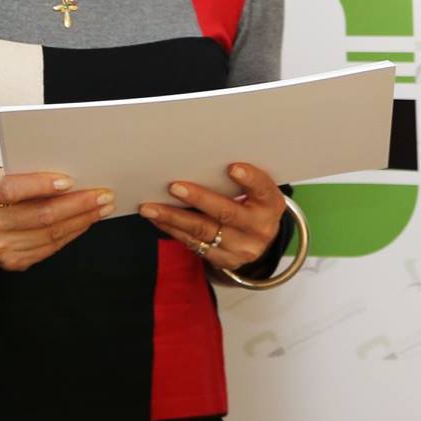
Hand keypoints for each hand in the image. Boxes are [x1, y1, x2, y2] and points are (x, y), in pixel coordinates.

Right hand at [0, 171, 113, 278]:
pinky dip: (73, 232)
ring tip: (103, 206)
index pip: (13, 189)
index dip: (41, 184)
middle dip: (79, 204)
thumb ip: (24, 174)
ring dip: (83, 219)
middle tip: (104, 194)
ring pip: (51, 234)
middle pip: (42, 216)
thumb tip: (71, 168)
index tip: (69, 180)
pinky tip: (86, 220)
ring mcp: (1, 248)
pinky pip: (51, 247)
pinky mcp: (14, 262)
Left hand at [140, 163, 286, 271]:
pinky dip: (172, 229)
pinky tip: (158, 218)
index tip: (232, 167)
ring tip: (150, 206)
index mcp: (271, 204)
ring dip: (173, 217)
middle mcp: (259, 228)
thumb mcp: (257, 193)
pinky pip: (193, 244)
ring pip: (203, 231)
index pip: (263, 189)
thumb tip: (201, 160)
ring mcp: (241, 248)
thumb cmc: (254, 205)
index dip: (249, 179)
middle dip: (198, 199)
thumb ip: (240, 181)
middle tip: (174, 186)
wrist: (261, 242)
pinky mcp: (224, 260)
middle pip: (226, 213)